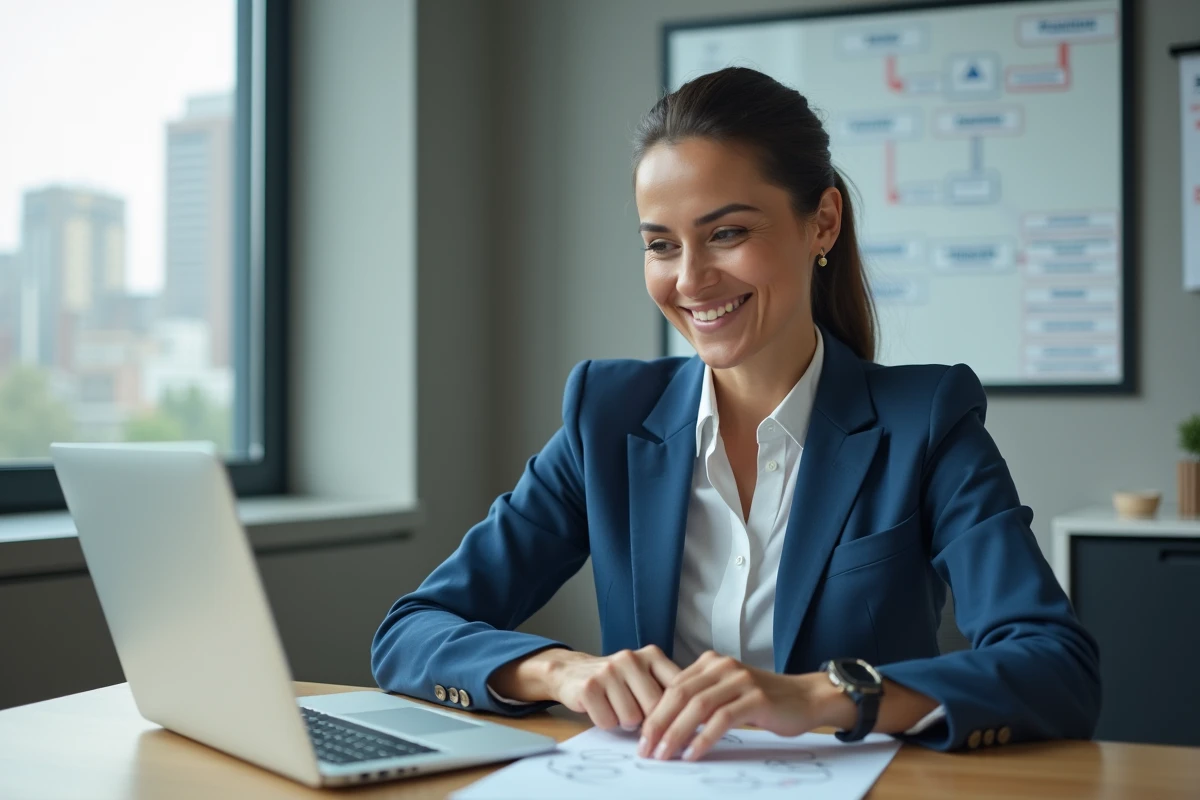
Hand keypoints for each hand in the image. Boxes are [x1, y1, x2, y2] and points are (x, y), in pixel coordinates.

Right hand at [546, 646, 681, 730]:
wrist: (572, 672)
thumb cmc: (618, 682)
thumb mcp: (646, 677)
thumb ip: (670, 690)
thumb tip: (701, 719)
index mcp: (652, 655)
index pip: (677, 691)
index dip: (678, 714)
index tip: (679, 727)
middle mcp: (631, 658)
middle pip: (654, 708)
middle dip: (647, 720)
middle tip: (636, 713)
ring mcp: (609, 671)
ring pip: (631, 719)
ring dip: (624, 723)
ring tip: (616, 708)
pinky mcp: (589, 687)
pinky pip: (609, 722)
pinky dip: (606, 722)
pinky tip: (601, 708)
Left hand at [637, 650, 842, 761]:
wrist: (806, 698)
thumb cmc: (763, 701)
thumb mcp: (727, 692)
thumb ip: (701, 700)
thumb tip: (665, 727)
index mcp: (710, 663)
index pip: (673, 687)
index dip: (654, 713)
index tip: (641, 738)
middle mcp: (723, 666)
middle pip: (680, 695)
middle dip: (658, 724)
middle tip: (645, 750)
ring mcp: (740, 681)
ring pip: (698, 707)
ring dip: (676, 734)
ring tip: (664, 756)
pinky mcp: (756, 699)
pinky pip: (722, 719)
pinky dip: (704, 738)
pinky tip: (692, 754)